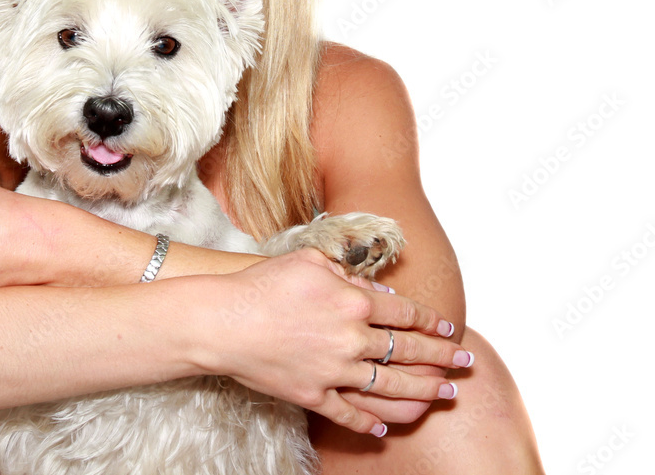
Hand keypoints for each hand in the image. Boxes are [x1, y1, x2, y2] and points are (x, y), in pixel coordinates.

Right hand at [197, 248, 470, 435]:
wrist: (223, 321)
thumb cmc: (261, 284)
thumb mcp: (306, 260)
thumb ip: (344, 271)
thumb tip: (375, 290)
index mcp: (352, 301)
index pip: (405, 314)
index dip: (432, 321)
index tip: (450, 328)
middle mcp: (351, 338)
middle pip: (408, 351)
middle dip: (442, 358)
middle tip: (465, 364)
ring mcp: (334, 371)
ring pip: (390, 387)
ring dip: (422, 392)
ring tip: (444, 396)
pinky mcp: (314, 395)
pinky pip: (350, 413)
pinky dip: (370, 423)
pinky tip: (386, 428)